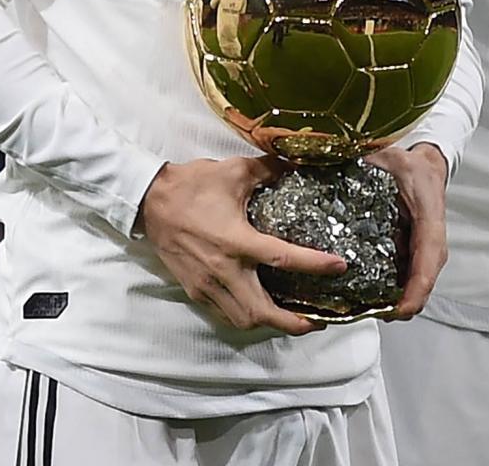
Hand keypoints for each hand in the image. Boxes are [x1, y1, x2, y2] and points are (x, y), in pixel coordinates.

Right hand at [137, 156, 345, 334]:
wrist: (148, 201)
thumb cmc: (192, 185)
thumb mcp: (235, 171)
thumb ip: (270, 170)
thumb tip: (297, 164)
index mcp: (236, 240)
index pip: (282, 258)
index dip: (314, 265)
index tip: (339, 267)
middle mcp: (222, 270)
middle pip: (260, 311)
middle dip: (291, 322)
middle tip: (317, 320)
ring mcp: (205, 284)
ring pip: (241, 318)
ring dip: (269, 323)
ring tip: (293, 319)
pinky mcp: (194, 289)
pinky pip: (224, 313)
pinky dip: (246, 317)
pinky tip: (261, 309)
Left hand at [364, 142, 449, 319]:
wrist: (423, 165)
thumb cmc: (406, 164)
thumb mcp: (388, 157)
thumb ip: (360, 165)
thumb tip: (322, 170)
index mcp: (429, 216)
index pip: (429, 258)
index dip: (415, 289)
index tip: (397, 310)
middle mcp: (431, 239)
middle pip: (423, 282)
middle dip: (401, 306)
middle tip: (368, 314)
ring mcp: (424, 250)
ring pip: (416, 286)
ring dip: (394, 303)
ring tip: (362, 311)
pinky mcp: (414, 254)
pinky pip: (407, 280)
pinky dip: (391, 294)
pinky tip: (365, 298)